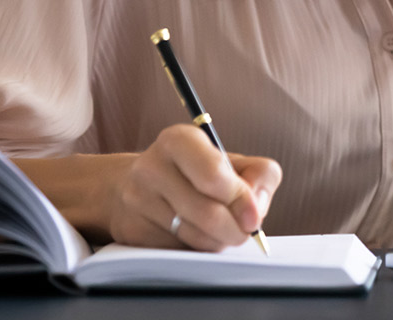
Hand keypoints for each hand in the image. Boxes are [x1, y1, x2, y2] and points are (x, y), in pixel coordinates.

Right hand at [108, 124, 281, 251]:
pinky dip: (198, 249)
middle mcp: (151, 167)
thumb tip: (256, 208)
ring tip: (221, 230)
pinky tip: (196, 234)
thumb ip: (260, 174)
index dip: (241, 200)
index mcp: (178, 140)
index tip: (254, 216)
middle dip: (236, 229)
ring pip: (195, 237)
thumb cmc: (196, 172)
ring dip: (218, 240)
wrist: (137, 185)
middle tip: (245, 231)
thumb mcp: (231, 161)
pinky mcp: (133, 232)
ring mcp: (137, 201)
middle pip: (207, 213)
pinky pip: (179, 251)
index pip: (214, 175)